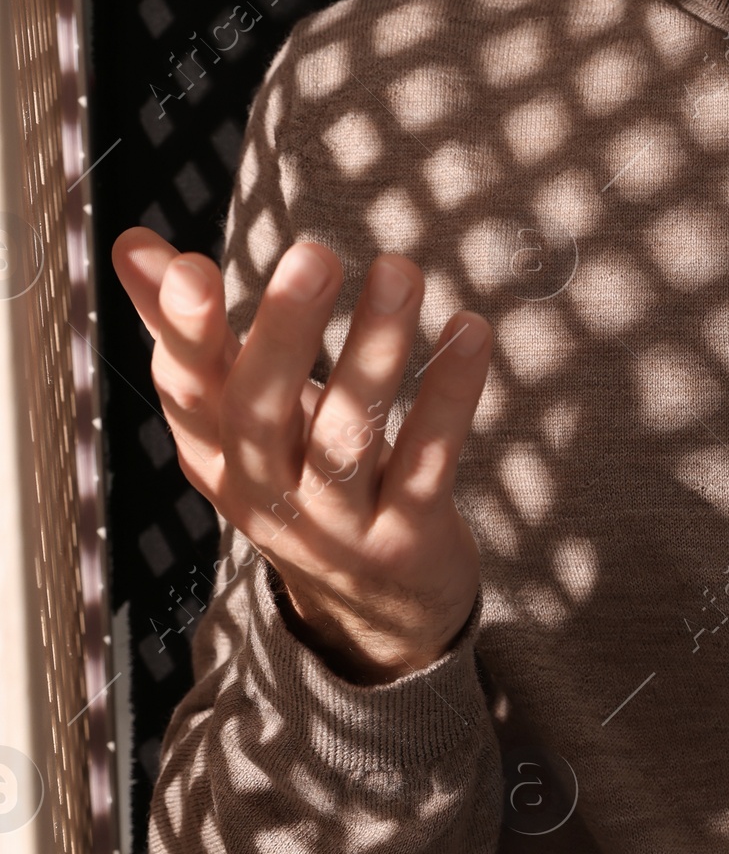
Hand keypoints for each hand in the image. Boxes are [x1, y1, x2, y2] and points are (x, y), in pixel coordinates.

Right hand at [111, 229, 490, 680]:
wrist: (371, 610)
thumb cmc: (296, 475)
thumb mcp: (234, 414)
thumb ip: (189, 327)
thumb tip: (133, 242)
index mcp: (215, 452)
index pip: (186, 389)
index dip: (184, 332)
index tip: (192, 266)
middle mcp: (264, 492)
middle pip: (260, 415)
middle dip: (284, 334)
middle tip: (313, 255)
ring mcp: (335, 522)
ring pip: (347, 438)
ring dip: (373, 351)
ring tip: (399, 271)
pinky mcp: (405, 537)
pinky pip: (426, 462)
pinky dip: (450, 395)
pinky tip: (469, 330)